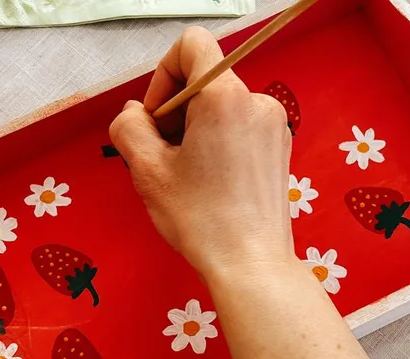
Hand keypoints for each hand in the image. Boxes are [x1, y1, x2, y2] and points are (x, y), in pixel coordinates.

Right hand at [109, 27, 294, 281]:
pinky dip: (217, 142)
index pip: (192, 44)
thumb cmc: (203, 220)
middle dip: (175, 111)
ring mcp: (273, 126)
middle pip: (204, 80)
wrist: (251, 264)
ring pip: (220, 106)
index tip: (156, 117)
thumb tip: (134, 114)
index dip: (163, 74)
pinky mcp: (279, 148)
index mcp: (225, 97)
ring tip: (186, 174)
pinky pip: (239, 126)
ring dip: (194, 130)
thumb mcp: (147, 170)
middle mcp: (257, 102)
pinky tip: (208, 181)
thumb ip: (129, 126)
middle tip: (163, 156)